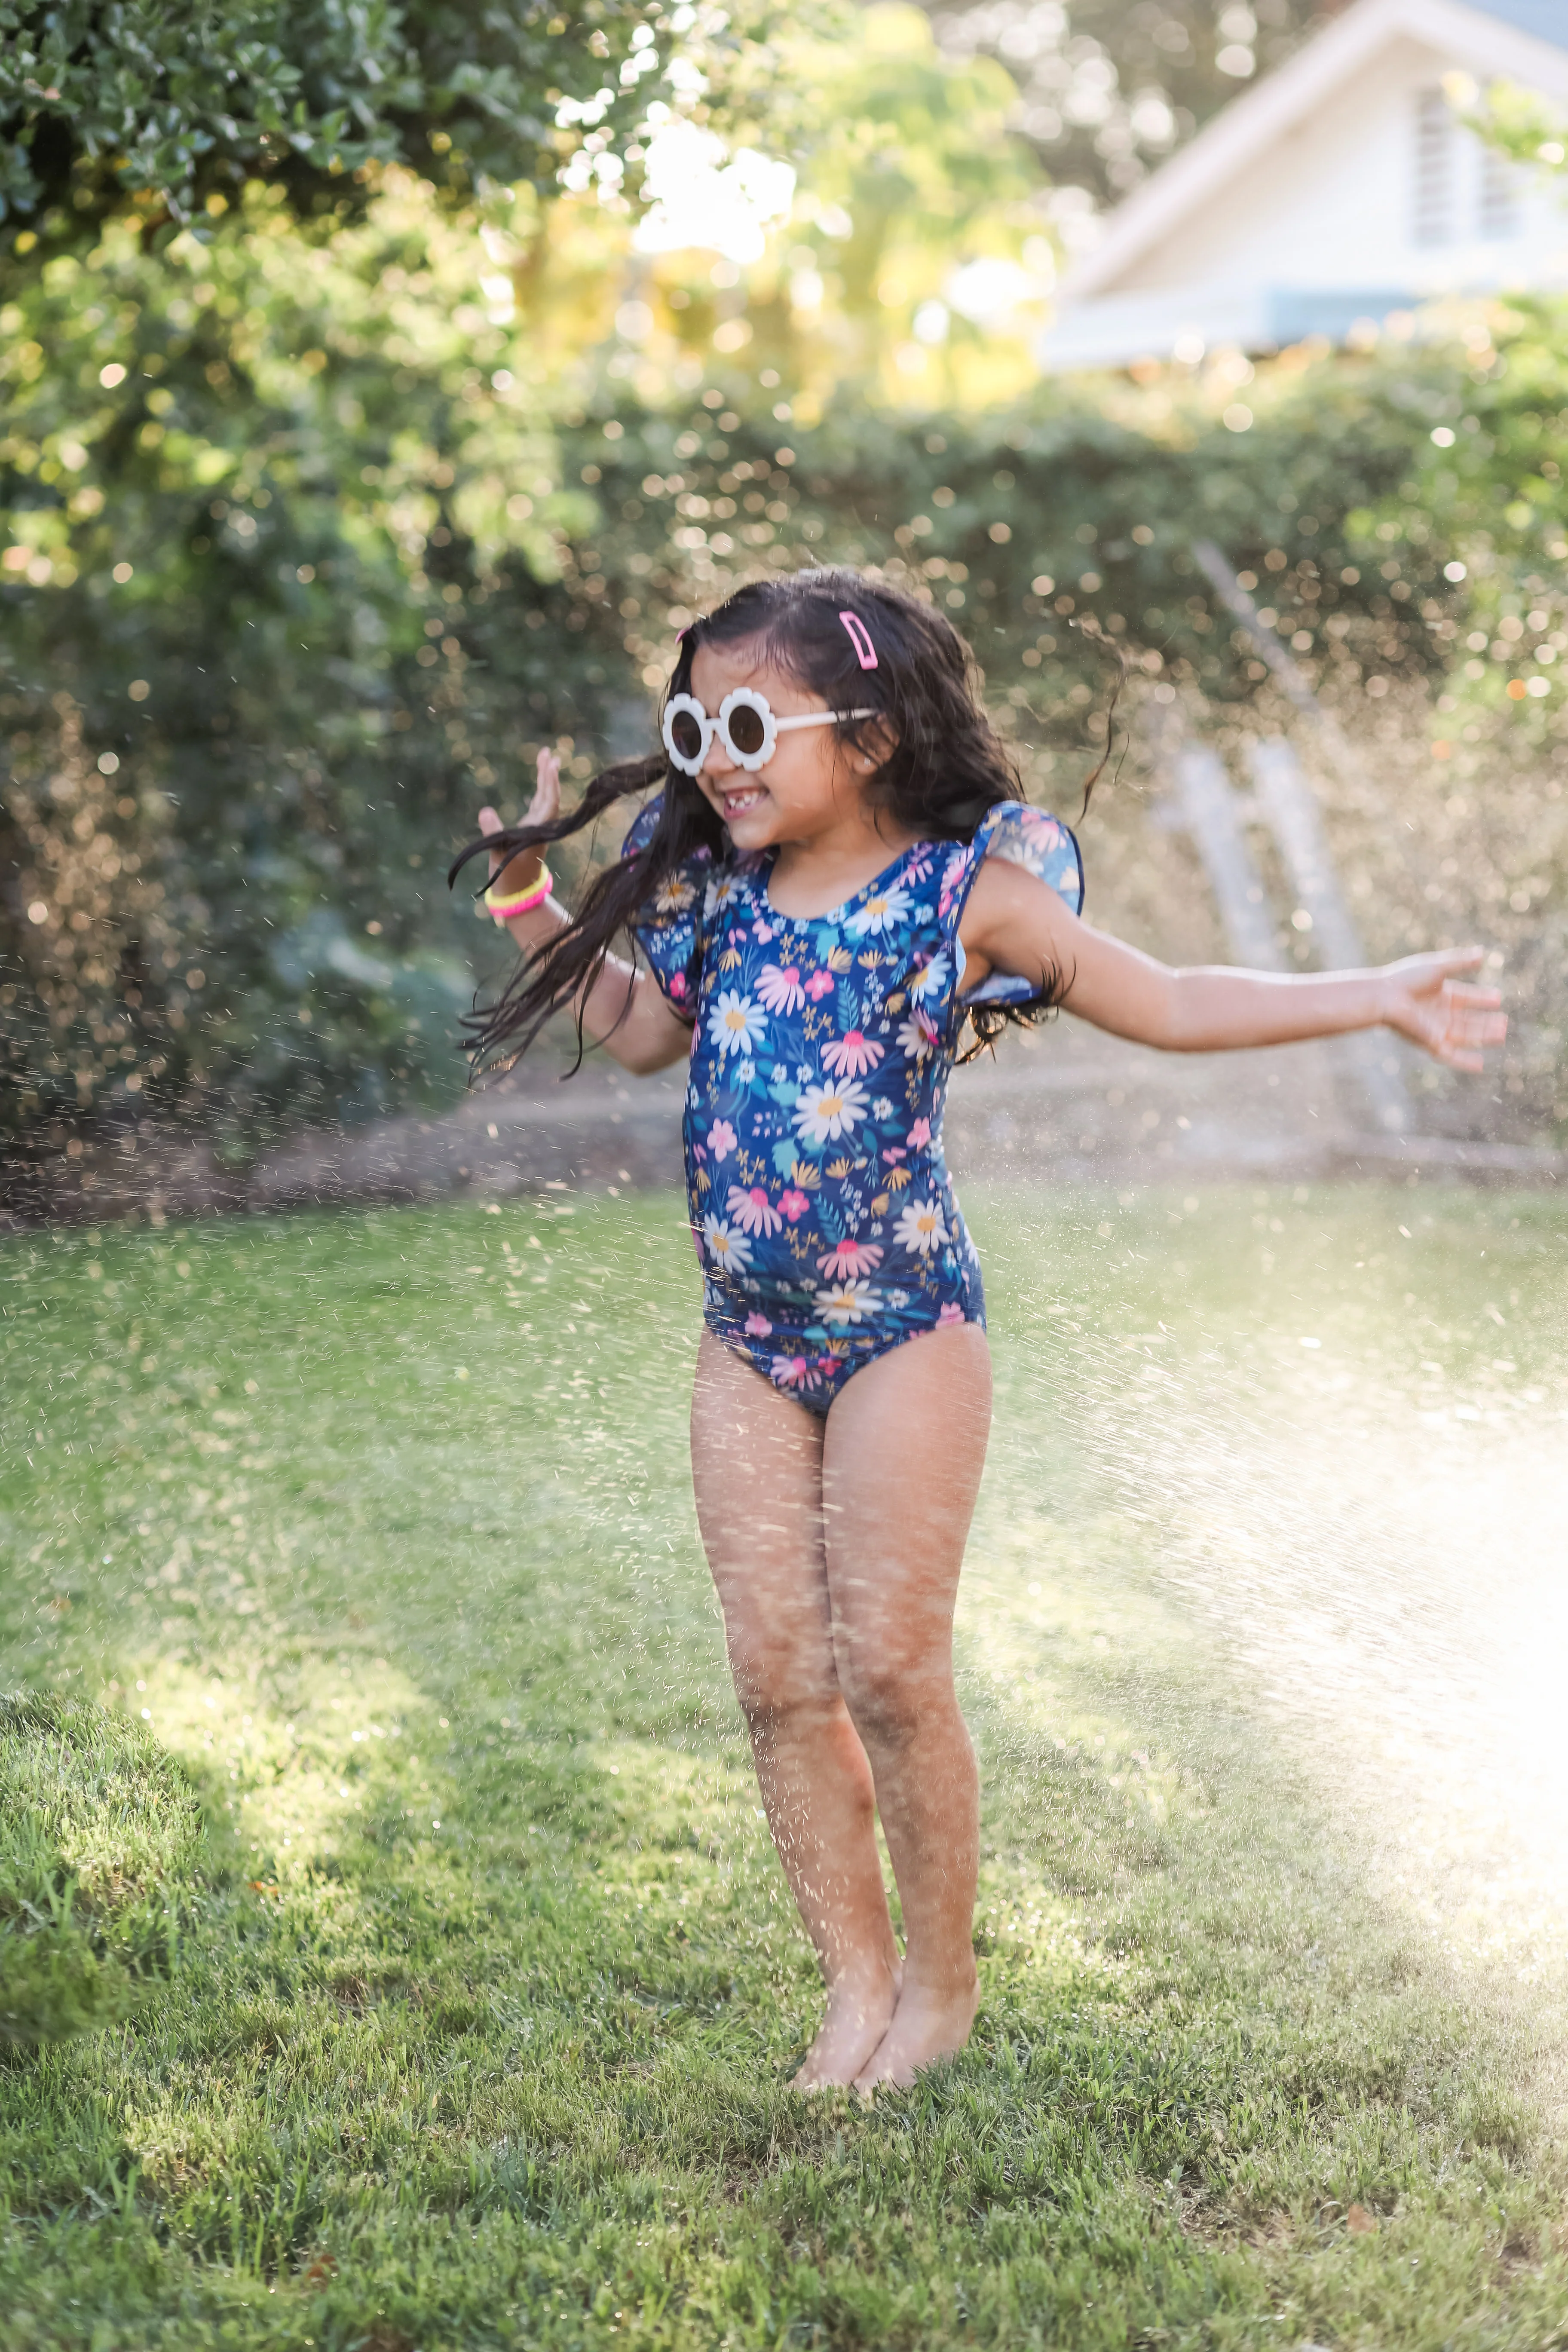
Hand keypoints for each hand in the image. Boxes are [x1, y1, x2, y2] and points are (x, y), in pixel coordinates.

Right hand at [478, 746, 560, 901]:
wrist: (517, 893)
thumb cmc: (509, 876)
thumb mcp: (497, 854)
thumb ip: (492, 833)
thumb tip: (486, 812)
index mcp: (538, 831)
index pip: (548, 802)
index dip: (550, 783)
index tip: (550, 763)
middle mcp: (541, 827)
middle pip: (549, 796)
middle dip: (548, 774)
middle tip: (548, 752)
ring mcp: (537, 828)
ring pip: (544, 799)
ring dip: (545, 780)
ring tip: (545, 758)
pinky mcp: (530, 831)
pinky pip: (538, 806)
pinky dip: (539, 791)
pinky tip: (540, 780)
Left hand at [1378, 948, 1506, 1071]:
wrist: (1386, 997)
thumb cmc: (1407, 979)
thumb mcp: (1438, 967)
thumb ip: (1460, 962)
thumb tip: (1483, 953)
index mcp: (1439, 994)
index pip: (1466, 997)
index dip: (1482, 998)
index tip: (1498, 998)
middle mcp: (1438, 1013)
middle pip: (1468, 1019)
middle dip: (1486, 1022)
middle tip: (1504, 1022)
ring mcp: (1435, 1029)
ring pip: (1465, 1035)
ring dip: (1483, 1036)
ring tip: (1502, 1033)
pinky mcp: (1430, 1042)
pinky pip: (1450, 1055)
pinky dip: (1465, 1061)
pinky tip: (1480, 1065)